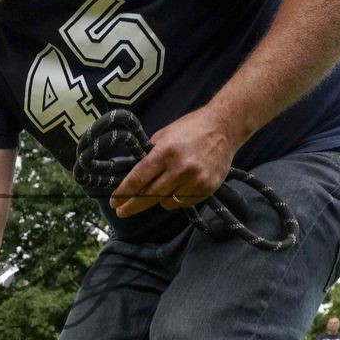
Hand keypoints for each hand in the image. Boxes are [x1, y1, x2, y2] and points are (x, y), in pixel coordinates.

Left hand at [110, 107, 238, 218]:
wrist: (224, 127)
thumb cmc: (191, 129)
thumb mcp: (164, 135)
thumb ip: (150, 156)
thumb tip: (134, 177)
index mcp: (165, 152)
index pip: (139, 178)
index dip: (124, 192)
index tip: (114, 202)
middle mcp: (180, 168)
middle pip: (150, 195)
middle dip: (132, 205)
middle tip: (121, 211)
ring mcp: (195, 180)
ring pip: (166, 203)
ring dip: (159, 199)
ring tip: (163, 187)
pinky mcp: (207, 188)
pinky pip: (183, 203)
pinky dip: (177, 198)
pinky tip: (180, 186)